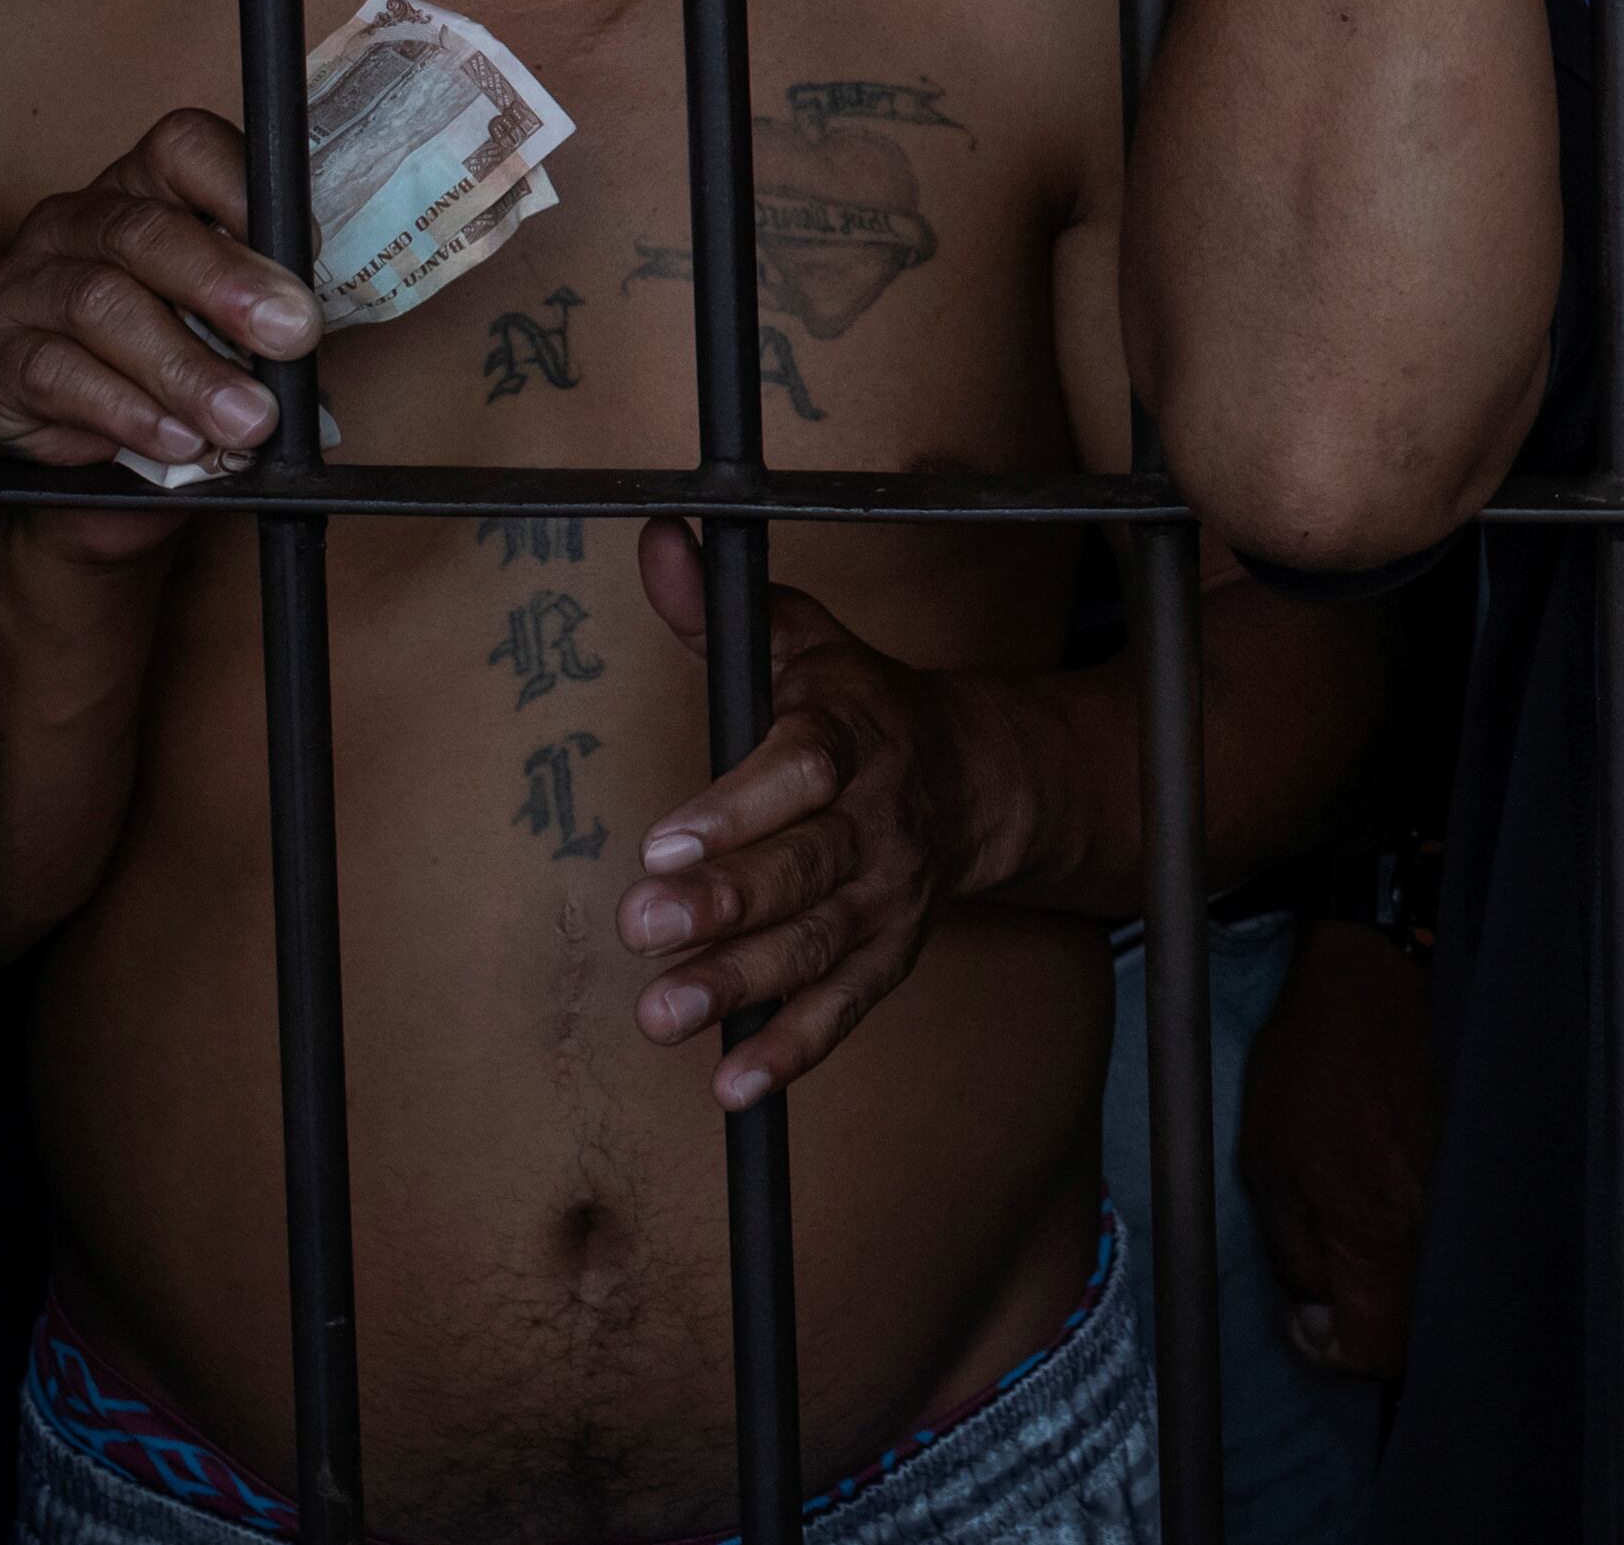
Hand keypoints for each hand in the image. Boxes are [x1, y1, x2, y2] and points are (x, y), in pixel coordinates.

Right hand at [0, 109, 310, 525]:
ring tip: (245, 418)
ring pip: (103, 305)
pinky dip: (131, 411)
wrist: (78, 448)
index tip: (307, 248)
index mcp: (143, 189)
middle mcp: (75, 222)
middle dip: (229, 286)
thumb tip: (311, 330)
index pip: (185, 148)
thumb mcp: (229, 323)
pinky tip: (179, 438)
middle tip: (291, 337)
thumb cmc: (173, 360)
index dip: (244, 189)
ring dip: (187, 369)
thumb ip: (267, 308)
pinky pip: (58, 374)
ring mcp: (25, 284)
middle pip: (147, 232)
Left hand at [621, 519, 1010, 1109]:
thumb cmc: (859, 707)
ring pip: (819, 942)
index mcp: (854, 734)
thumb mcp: (804, 644)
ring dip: (742, 983)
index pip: (804, 766)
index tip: (664, 838)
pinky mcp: (891, 954)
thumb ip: (721, 608)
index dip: (739, 806)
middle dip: (727, 900)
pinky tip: (735, 1085)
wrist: (979, 779)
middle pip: (807, 864)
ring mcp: (889, 894)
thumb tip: (658, 538)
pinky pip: (848, 1008)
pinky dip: (795, 1049)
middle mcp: (879, 819)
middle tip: (645, 927)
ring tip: (662, 1014)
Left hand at [1239, 918, 1438, 1379]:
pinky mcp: (1480, 1165)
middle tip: (1331, 1286)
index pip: (1377, 1354)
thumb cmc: (1312, 1061)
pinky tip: (1392, 1201)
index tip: (1306, 1317)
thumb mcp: (1268, 1166)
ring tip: (1359, 1238)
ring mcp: (1467, 1196)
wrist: (1382, 971)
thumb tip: (1316, 1311)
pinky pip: (1458, 1233)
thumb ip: (1296, 1256)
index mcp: (1379, 1234)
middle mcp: (1438, 1228)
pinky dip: (1426, 1239)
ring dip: (1401, 1284)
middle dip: (1372, 1325)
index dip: (1333, 1351)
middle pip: (1420, 1329)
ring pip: (1441, 1283)